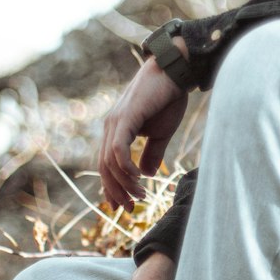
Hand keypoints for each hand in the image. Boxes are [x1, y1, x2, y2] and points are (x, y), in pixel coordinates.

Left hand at [99, 47, 189, 210]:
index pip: (107, 164)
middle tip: (130, 208)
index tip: (123, 205)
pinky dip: (125, 168)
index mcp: (117, 130)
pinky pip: (118, 150)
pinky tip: (138, 179)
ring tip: (139, 196)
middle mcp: (110, 126)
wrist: (175, 72)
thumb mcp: (161, 133)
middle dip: (116, 191)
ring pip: (110, 162)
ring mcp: (115, 122)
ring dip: (123, 183)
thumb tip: (145, 174)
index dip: (112, 186)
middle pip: (105, 167)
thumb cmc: (169, 98)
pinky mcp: (125, 119)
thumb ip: (152, 153)